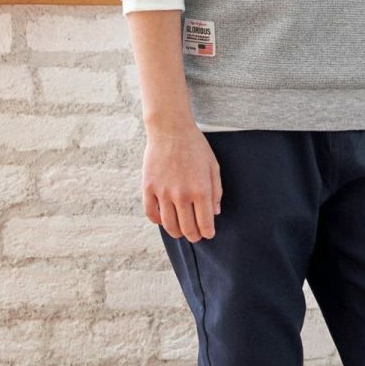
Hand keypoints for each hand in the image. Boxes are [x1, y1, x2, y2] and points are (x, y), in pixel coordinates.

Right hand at [143, 122, 222, 241]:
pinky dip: (157, 221)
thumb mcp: (213, 167)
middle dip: (193, 236)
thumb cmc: (195, 147)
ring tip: (180, 231)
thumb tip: (214, 213)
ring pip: (169, 225)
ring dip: (176, 232)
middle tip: (195, 236)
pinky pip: (151, 213)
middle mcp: (182, 195)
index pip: (205, 223)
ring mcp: (163, 192)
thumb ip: (216, 191)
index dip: (207, 232)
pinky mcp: (148, 188)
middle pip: (187, 228)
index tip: (208, 234)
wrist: (170, 130)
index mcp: (201, 190)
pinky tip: (163, 219)